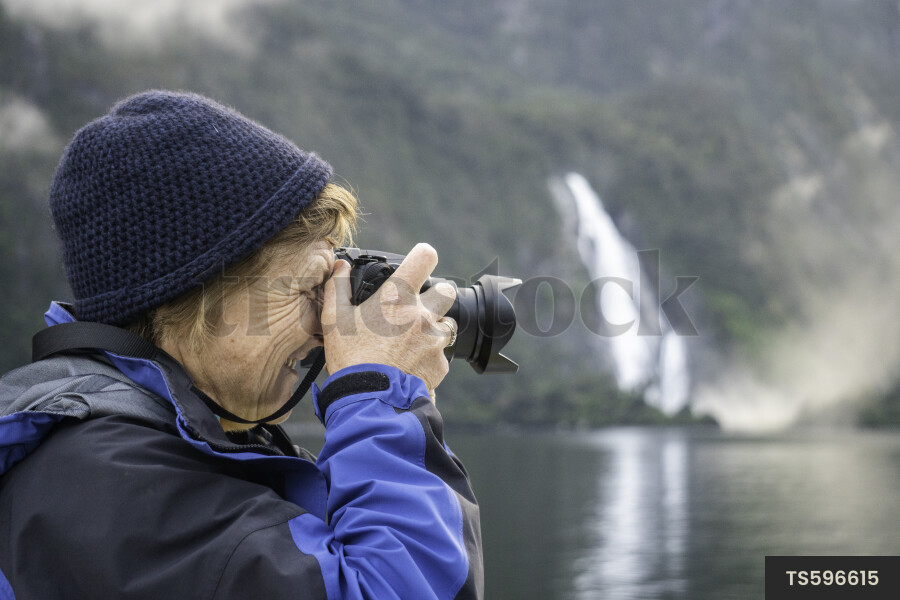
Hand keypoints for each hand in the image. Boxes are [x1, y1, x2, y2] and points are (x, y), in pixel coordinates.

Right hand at [321, 243, 456, 394]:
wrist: (369, 400)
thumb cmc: (351, 358)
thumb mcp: (334, 320)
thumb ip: (337, 288)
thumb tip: (340, 268)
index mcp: (398, 297)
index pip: (425, 257)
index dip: (423, 255)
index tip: (419, 261)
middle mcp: (422, 314)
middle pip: (446, 290)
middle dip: (436, 296)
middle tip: (417, 308)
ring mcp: (435, 340)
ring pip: (447, 324)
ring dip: (434, 328)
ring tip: (411, 341)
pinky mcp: (441, 364)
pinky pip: (442, 354)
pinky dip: (430, 357)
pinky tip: (411, 364)